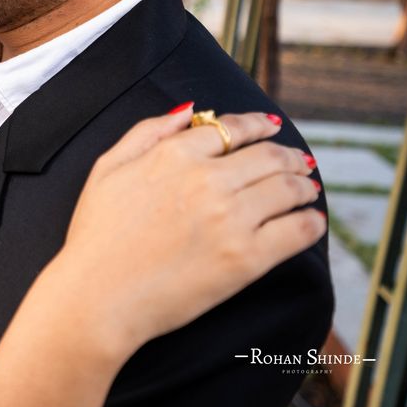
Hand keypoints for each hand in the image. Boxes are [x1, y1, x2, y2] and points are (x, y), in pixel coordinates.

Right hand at [57, 103, 323, 357]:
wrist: (97, 297)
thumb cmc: (95, 235)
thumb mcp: (107, 168)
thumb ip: (147, 132)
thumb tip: (190, 110)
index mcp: (174, 155)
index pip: (232, 128)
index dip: (257, 125)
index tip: (270, 127)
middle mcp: (207, 180)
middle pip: (268, 156)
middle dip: (289, 155)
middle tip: (298, 161)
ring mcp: (230, 219)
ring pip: (288, 189)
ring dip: (303, 185)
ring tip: (307, 189)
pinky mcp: (246, 259)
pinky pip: (296, 232)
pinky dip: (310, 223)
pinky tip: (311, 222)